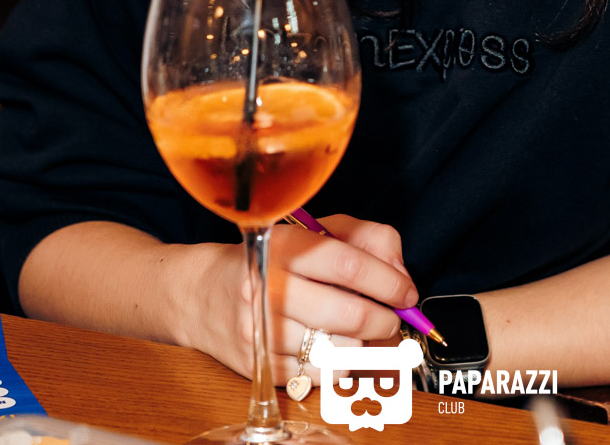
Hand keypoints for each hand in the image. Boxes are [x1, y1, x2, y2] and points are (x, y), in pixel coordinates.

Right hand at [177, 215, 419, 380]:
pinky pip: (322, 375)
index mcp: (283, 246)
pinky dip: (341, 365)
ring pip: (340, 349)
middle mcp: (267, 287)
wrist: (203, 295)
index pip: (349, 266)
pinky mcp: (259, 365)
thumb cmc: (272, 261)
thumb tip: (400, 277)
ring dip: (364, 344)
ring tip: (360, 331)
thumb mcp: (316, 232)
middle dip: (384, 320)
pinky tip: (334, 348)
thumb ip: (367, 241)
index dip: (388, 282)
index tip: (406, 292)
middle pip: (349, 314)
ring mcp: (260, 331)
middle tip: (390, 318)